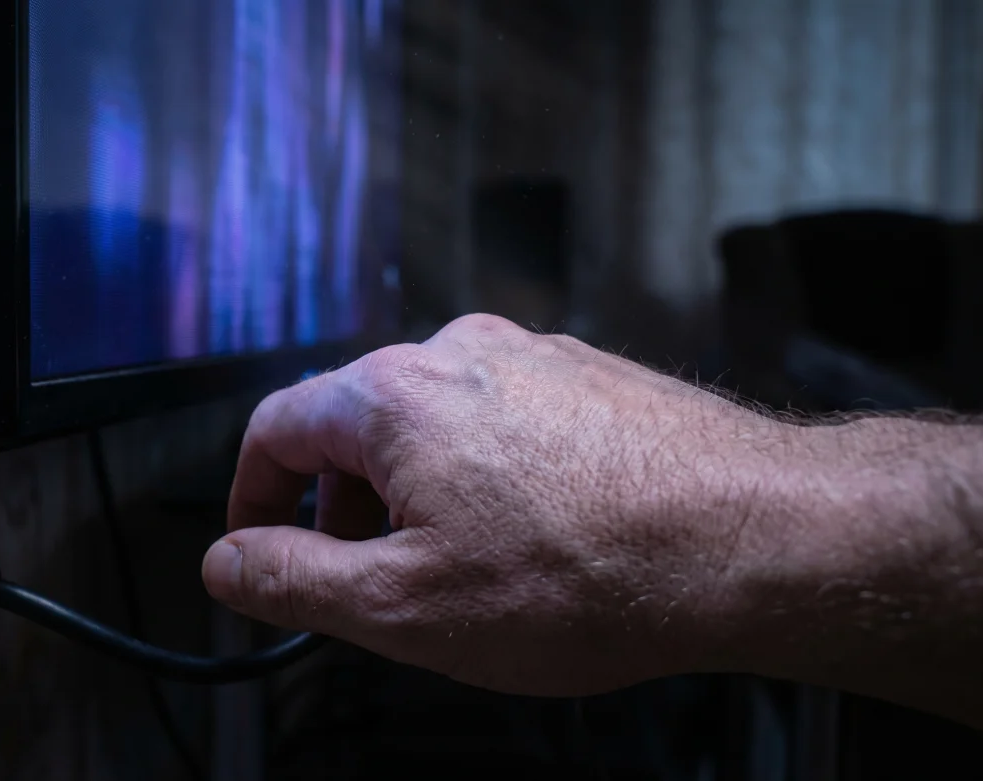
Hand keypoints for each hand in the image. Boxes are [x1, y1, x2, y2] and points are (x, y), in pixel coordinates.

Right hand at [202, 314, 797, 694]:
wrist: (754, 539)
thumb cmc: (597, 570)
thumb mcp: (406, 606)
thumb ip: (293, 580)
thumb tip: (228, 562)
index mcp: (395, 395)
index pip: (273, 429)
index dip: (250, 500)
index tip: (260, 550)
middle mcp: (461, 351)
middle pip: (354, 423)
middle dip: (340, 506)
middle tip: (363, 580)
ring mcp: (532, 357)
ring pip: (431, 423)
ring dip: (414, 494)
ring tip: (456, 569)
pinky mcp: (587, 378)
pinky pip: (501, 422)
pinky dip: (483, 477)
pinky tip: (530, 540)